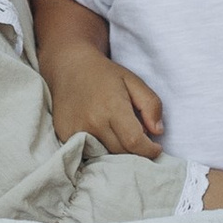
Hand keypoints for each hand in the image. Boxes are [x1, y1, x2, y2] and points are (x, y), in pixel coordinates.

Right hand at [47, 51, 166, 157]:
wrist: (69, 67)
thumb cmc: (105, 74)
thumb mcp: (134, 81)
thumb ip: (151, 105)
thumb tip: (158, 132)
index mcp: (112, 107)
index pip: (134, 141)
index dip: (149, 150)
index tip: (156, 148)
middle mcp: (92, 122)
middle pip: (121, 152)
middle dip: (135, 150)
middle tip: (138, 137)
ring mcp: (76, 130)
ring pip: (105, 155)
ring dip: (117, 151)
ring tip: (120, 135)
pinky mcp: (65, 135)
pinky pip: (88, 152)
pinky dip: (99, 149)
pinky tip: (102, 135)